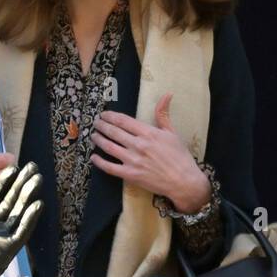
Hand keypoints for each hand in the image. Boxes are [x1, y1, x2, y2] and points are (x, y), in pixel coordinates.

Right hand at [0, 121, 15, 214]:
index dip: (7, 159)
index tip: (9, 158)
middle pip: (5, 175)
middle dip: (11, 171)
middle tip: (13, 169)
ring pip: (6, 189)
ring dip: (12, 184)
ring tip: (13, 180)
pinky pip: (3, 203)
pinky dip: (9, 197)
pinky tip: (9, 194)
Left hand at [0, 162, 43, 276]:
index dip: (5, 182)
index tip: (14, 166)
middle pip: (11, 201)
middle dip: (22, 184)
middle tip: (34, 166)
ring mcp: (1, 238)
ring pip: (19, 213)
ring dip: (29, 196)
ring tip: (38, 179)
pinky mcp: (6, 250)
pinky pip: (21, 232)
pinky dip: (30, 219)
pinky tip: (37, 204)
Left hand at [91, 95, 210, 211]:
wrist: (183, 181)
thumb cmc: (179, 156)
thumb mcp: (172, 132)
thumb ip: (163, 114)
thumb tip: (166, 94)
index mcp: (148, 133)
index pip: (123, 120)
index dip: (111, 116)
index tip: (104, 114)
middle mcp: (138, 144)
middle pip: (114, 132)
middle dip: (102, 126)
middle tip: (96, 123)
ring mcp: (133, 160)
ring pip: (109, 147)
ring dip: (99, 140)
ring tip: (93, 135)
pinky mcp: (130, 175)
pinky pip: (110, 167)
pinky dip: (99, 162)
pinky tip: (93, 157)